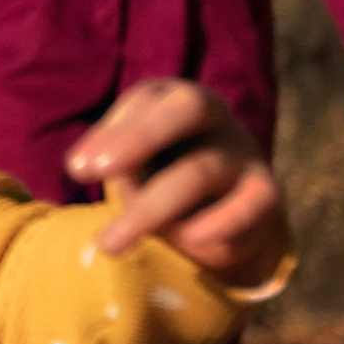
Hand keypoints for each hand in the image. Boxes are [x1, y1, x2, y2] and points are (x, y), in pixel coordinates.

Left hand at [68, 80, 289, 287]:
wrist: (225, 215)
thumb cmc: (163, 176)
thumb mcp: (132, 163)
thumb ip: (108, 158)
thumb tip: (79, 165)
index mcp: (174, 100)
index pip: (146, 99)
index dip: (112, 129)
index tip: (78, 169)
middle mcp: (214, 117)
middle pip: (189, 106)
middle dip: (141, 134)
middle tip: (99, 170)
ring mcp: (243, 153)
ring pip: (200, 170)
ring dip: (150, 209)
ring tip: (109, 244)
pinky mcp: (265, 193)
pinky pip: (248, 205)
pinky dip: (218, 223)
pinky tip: (189, 240)